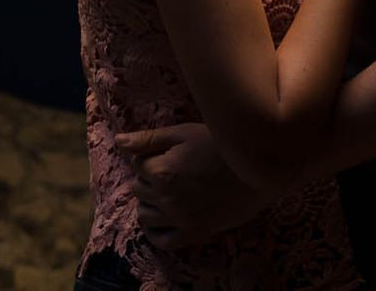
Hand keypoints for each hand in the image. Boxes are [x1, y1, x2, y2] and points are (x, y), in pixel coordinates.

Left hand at [112, 123, 270, 248]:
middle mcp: (167, 198)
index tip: (167, 154)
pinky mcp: (195, 232)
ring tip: (165, 192)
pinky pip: (164, 241)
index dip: (150, 157)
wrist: (257, 167)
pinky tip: (160, 221)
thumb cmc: (220, 144)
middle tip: (169, 170)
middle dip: (148, 178)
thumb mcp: (183, 133)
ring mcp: (181, 218)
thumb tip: (118, 142)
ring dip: (149, 203)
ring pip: (145, 215)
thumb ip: (148, 139)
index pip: (137, 165)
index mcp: (162, 171)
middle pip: (139, 189)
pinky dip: (156, 233)